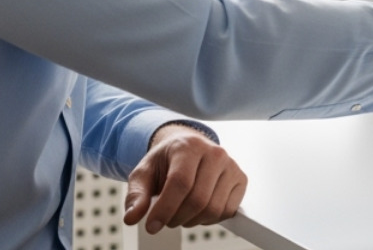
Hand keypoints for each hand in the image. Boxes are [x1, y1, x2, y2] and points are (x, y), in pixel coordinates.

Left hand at [124, 123, 247, 234]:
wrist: (187, 149)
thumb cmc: (165, 162)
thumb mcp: (144, 173)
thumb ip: (136, 195)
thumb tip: (132, 217)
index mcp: (189, 146)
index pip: (180, 183)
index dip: (165, 209)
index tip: (152, 225)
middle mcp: (214, 152)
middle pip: (198, 199)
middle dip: (176, 218)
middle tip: (166, 219)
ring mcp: (231, 165)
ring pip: (213, 209)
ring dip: (192, 221)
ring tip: (180, 213)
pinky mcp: (240, 178)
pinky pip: (227, 211)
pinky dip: (209, 219)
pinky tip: (198, 210)